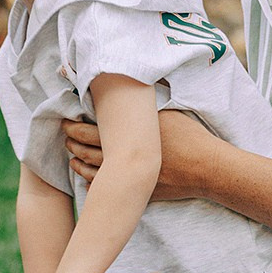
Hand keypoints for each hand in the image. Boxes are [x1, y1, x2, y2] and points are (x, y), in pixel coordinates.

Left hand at [64, 110, 217, 201]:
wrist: (205, 167)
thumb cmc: (189, 135)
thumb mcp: (167, 112)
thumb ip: (146, 104)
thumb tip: (141, 80)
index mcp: (127, 136)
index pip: (89, 130)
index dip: (74, 126)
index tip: (65, 121)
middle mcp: (124, 158)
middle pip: (87, 151)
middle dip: (73, 144)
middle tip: (66, 138)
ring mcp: (130, 178)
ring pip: (94, 173)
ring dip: (80, 165)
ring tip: (72, 159)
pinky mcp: (138, 191)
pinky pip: (111, 190)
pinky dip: (96, 185)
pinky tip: (89, 181)